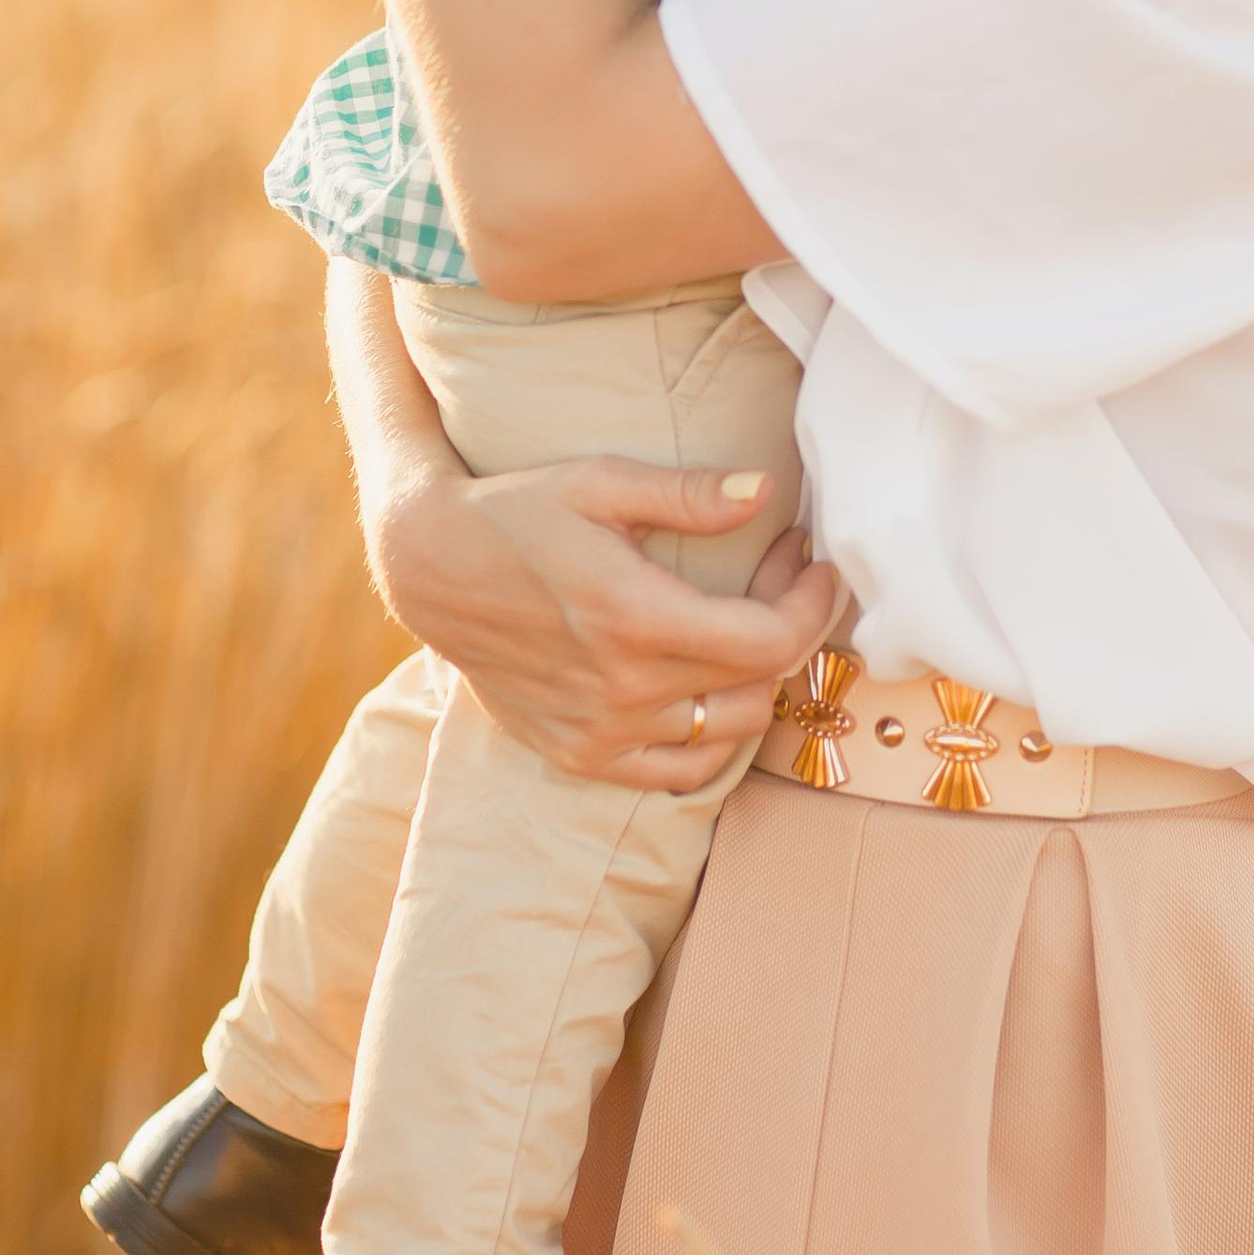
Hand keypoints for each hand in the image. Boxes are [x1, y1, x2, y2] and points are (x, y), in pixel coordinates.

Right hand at [375, 452, 841, 792]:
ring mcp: (602, 730)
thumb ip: (689, 494)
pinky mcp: (581, 754)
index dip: (813, 605)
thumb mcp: (602, 483)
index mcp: (635, 616)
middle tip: (782, 574)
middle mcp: (623, 686)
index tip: (818, 567)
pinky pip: (681, 771)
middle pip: (760, 683)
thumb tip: (764, 492)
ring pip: (731, 729)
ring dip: (759, 680)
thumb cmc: (521, 513)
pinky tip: (713, 685)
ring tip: (748, 623)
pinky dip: (715, 736)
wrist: (434, 571)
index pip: (770, 641)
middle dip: (792, 625)